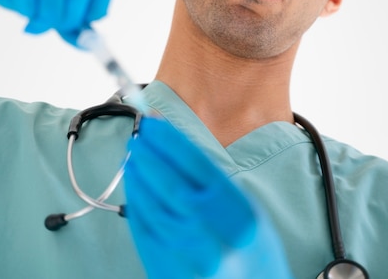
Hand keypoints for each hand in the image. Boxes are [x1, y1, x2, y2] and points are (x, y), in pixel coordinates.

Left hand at [124, 117, 292, 278]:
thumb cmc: (255, 256)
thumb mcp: (250, 215)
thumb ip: (217, 187)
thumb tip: (177, 150)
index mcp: (239, 216)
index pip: (197, 166)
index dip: (170, 141)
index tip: (153, 123)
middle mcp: (213, 236)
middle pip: (170, 184)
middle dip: (149, 156)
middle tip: (136, 138)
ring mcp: (188, 257)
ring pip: (152, 207)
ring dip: (137, 178)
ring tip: (132, 159)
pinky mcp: (168, 270)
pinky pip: (144, 231)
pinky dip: (136, 205)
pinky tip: (134, 189)